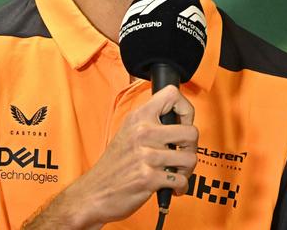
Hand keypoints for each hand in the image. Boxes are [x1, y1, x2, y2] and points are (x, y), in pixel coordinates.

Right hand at [23, 85, 197, 228]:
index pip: (172, 94)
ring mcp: (146, 155)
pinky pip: (181, 180)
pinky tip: (172, 186)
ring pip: (190, 158)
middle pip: (191, 132)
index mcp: (139, 117)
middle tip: (182, 155)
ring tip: (176, 172)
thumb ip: (150, 122)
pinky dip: (181, 186)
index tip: (183, 124)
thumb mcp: (128, 132)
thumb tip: (178, 118)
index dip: (186, 110)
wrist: (94, 192)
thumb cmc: (114, 164)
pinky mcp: (149, 177)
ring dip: (187, 170)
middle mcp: (143, 132)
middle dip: (192, 148)